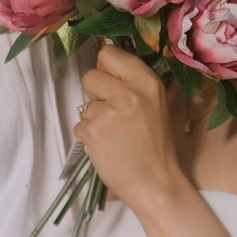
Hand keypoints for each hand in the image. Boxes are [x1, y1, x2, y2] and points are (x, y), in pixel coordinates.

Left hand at [74, 46, 188, 216]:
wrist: (155, 182)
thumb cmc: (156, 146)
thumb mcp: (155, 104)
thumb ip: (133, 84)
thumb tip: (105, 65)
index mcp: (147, 82)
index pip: (110, 54)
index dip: (105, 68)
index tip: (111, 82)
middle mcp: (129, 93)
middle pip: (91, 76)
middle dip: (96, 94)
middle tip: (114, 114)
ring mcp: (109, 112)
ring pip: (84, 105)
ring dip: (94, 120)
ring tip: (115, 136)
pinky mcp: (93, 131)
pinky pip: (80, 126)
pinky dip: (90, 137)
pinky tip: (108, 147)